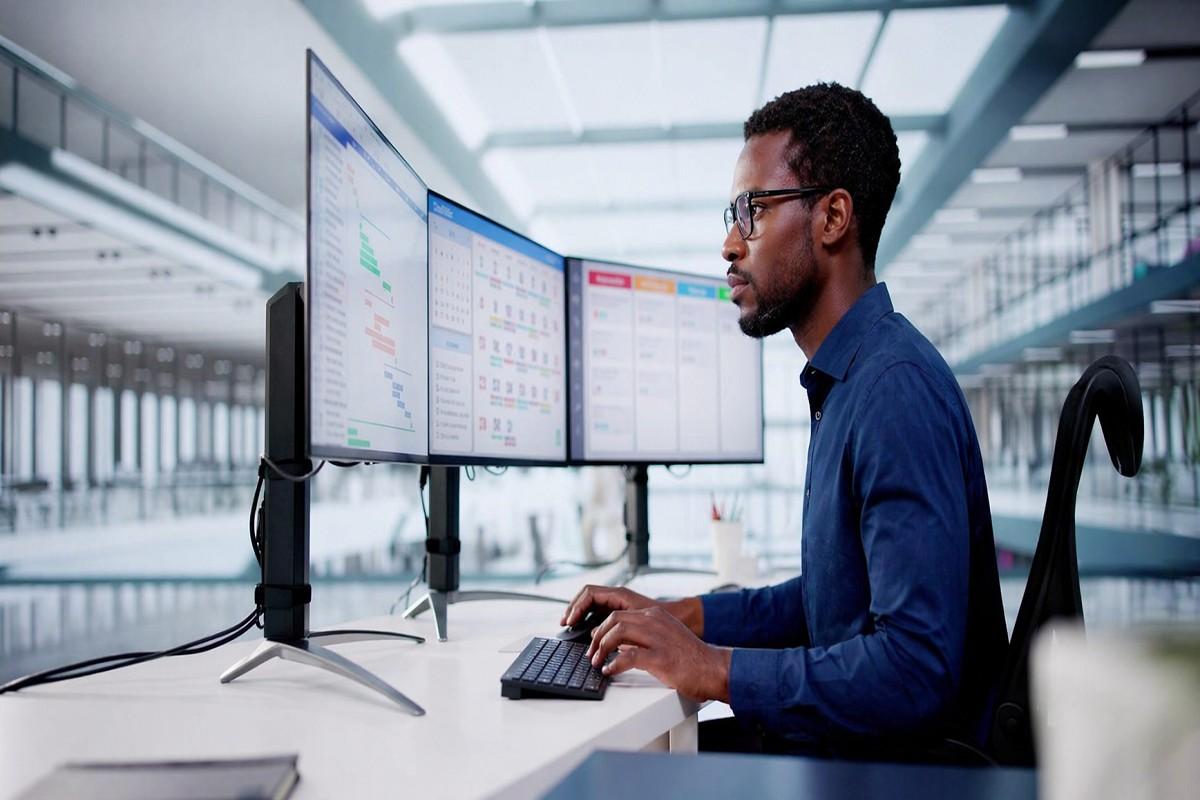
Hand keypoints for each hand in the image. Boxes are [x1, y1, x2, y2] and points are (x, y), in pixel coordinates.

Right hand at [560, 584, 658, 626]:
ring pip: (591, 604)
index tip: (570, 621)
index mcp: (620, 595)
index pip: (590, 593)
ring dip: (579, 614)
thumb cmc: (666, 618)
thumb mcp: (639, 621)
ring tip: (570, 627)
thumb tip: (594, 633)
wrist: (682, 618)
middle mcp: (617, 597)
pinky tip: (585, 631)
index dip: (577, 606)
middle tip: (564, 623)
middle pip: (587, 597)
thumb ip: (617, 625)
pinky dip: (589, 619)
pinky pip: (599, 612)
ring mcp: (618, 604)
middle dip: (573, 608)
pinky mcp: (621, 613)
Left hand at [586, 606, 731, 702]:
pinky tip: (610, 670)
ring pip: (618, 633)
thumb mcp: (664, 639)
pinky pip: (628, 657)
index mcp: (655, 616)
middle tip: (592, 654)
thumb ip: (642, 638)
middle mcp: (655, 622)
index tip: (594, 642)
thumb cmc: (690, 658)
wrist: (714, 669)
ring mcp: (658, 638)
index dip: (602, 629)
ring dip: (602, 649)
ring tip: (598, 662)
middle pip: (614, 620)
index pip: (619, 615)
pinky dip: (614, 664)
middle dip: (597, 638)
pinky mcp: (660, 657)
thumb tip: (619, 645)